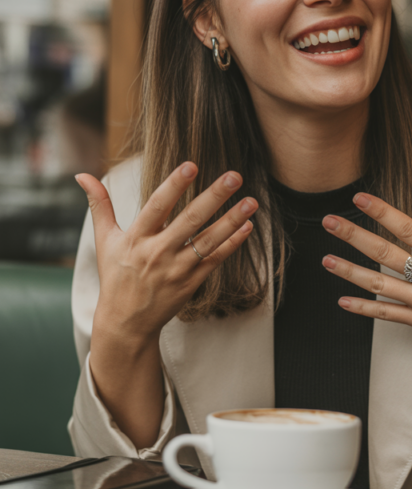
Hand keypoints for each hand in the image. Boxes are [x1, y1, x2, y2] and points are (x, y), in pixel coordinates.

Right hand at [75, 163, 256, 447]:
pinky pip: (215, 260)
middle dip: (214, 197)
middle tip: (234, 177)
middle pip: (190, 221)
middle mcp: (157, 253)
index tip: (191, 165)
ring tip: (251, 201)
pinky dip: (232, 244)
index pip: (156, 206)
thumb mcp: (104, 241)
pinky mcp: (191, 283)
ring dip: (232, 220)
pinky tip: (247, 226)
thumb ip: (99, 205)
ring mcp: (177, 269)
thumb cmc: (116, 276)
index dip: (174, 186)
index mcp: (135, 239)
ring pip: (208, 241)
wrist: (126, 323)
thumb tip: (83, 175)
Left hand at [322, 183, 411, 413]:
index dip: (383, 213)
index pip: (410, 229)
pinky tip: (343, 301)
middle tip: (329, 221)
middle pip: (385, 254)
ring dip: (350, 273)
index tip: (360, 199)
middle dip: (354, 237)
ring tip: (326, 260)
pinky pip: (387, 315)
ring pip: (380, 286)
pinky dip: (364, 309)